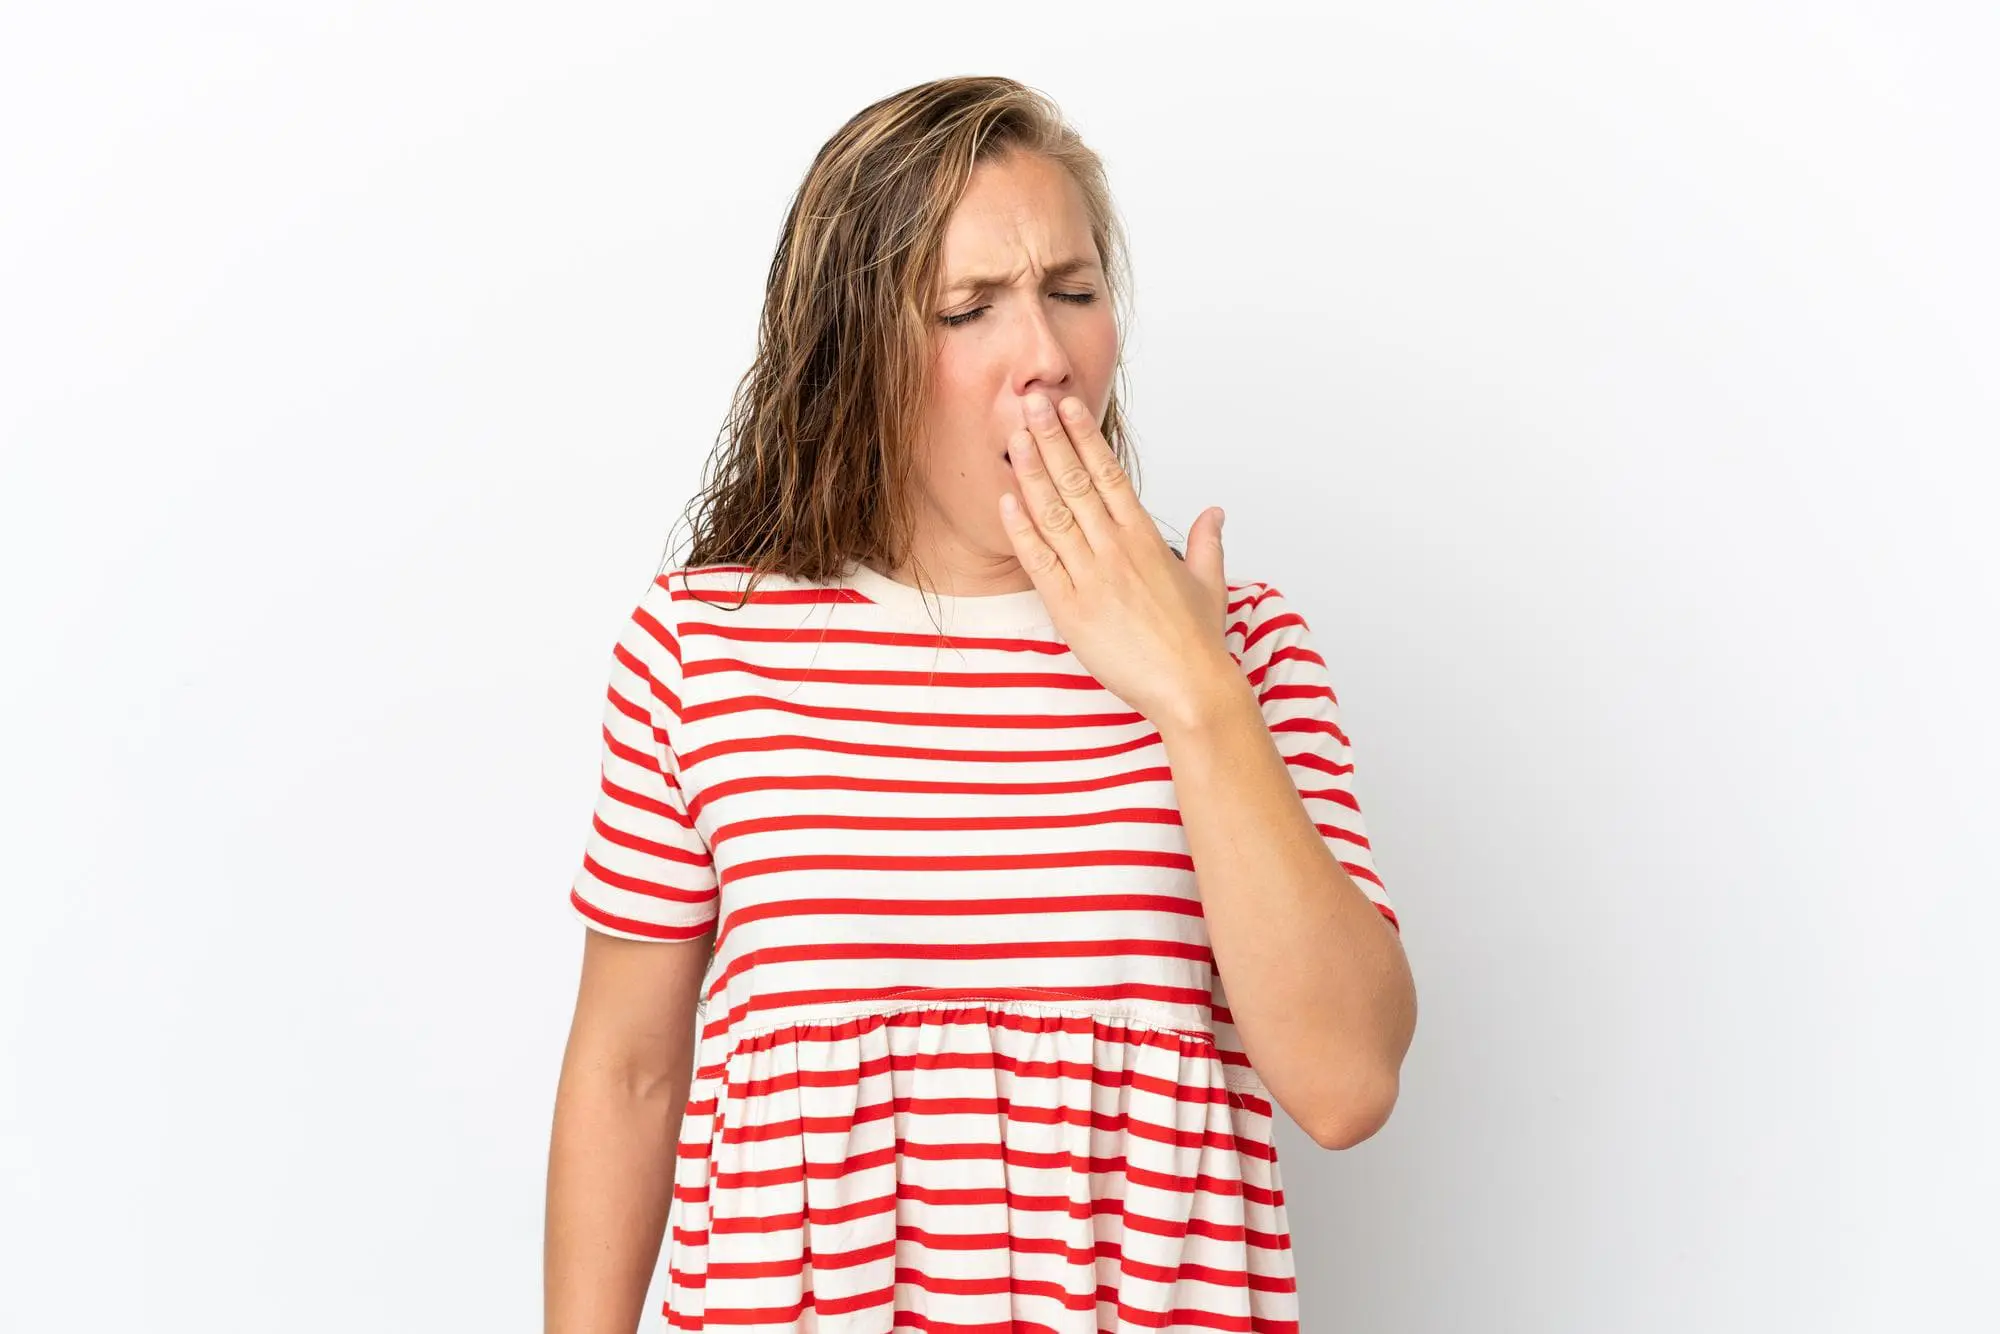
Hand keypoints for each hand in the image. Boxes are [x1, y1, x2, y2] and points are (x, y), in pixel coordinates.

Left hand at [998, 391, 1236, 724]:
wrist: (1191, 687)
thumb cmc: (1199, 642)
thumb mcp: (1210, 583)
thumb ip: (1209, 542)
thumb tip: (1215, 511)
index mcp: (1146, 538)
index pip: (1109, 474)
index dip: (1085, 437)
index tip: (1068, 406)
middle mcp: (1117, 549)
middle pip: (1077, 482)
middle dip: (1051, 439)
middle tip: (1031, 400)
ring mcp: (1092, 577)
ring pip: (1055, 514)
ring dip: (1032, 472)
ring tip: (1014, 436)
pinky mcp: (1072, 609)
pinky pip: (1040, 562)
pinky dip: (1022, 530)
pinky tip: (1007, 500)